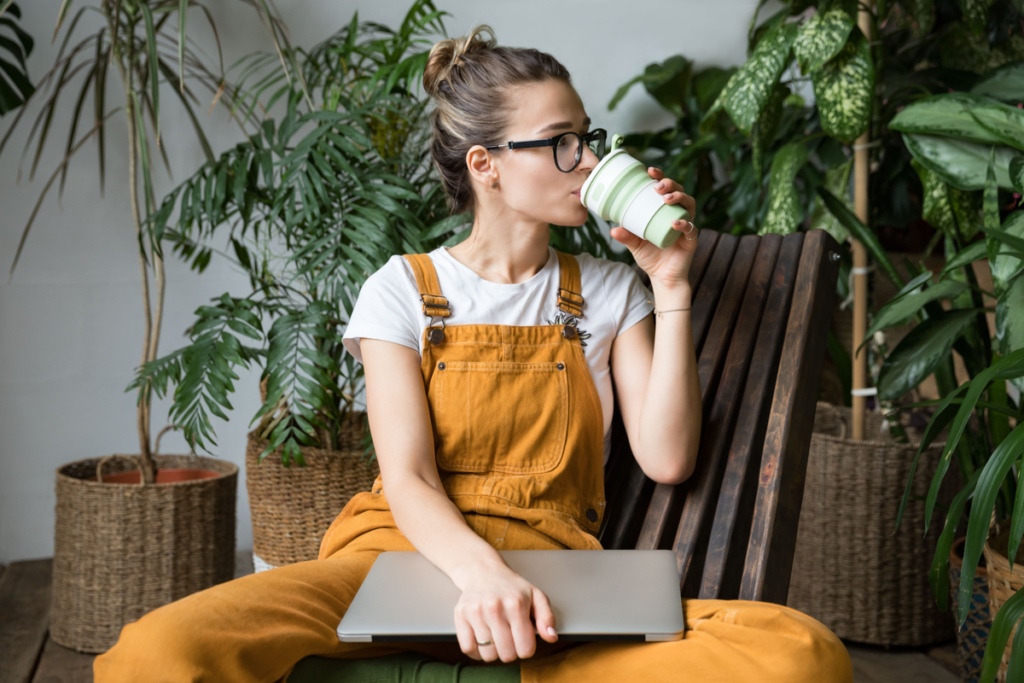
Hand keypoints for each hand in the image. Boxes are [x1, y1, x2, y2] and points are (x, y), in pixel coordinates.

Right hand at [452, 561, 557, 662]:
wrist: (483, 570)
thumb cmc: (512, 587)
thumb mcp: (536, 596)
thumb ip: (547, 617)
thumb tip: (551, 637)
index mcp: (516, 604)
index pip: (525, 649)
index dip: (526, 649)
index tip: (523, 640)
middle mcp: (495, 608)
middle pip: (506, 655)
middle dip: (511, 651)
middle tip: (509, 638)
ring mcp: (475, 612)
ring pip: (487, 655)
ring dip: (494, 651)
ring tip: (496, 637)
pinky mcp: (460, 615)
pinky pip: (468, 648)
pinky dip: (476, 651)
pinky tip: (482, 640)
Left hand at [609, 166, 697, 290]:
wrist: (662, 277)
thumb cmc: (650, 256)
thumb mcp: (634, 244)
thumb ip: (626, 236)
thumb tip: (612, 230)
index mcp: (664, 211)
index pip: (665, 188)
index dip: (660, 177)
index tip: (650, 171)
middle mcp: (677, 214)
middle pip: (680, 191)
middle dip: (670, 184)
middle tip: (658, 186)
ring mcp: (686, 225)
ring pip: (689, 205)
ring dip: (679, 198)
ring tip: (666, 199)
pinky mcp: (691, 239)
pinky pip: (691, 228)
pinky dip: (684, 224)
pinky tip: (675, 222)